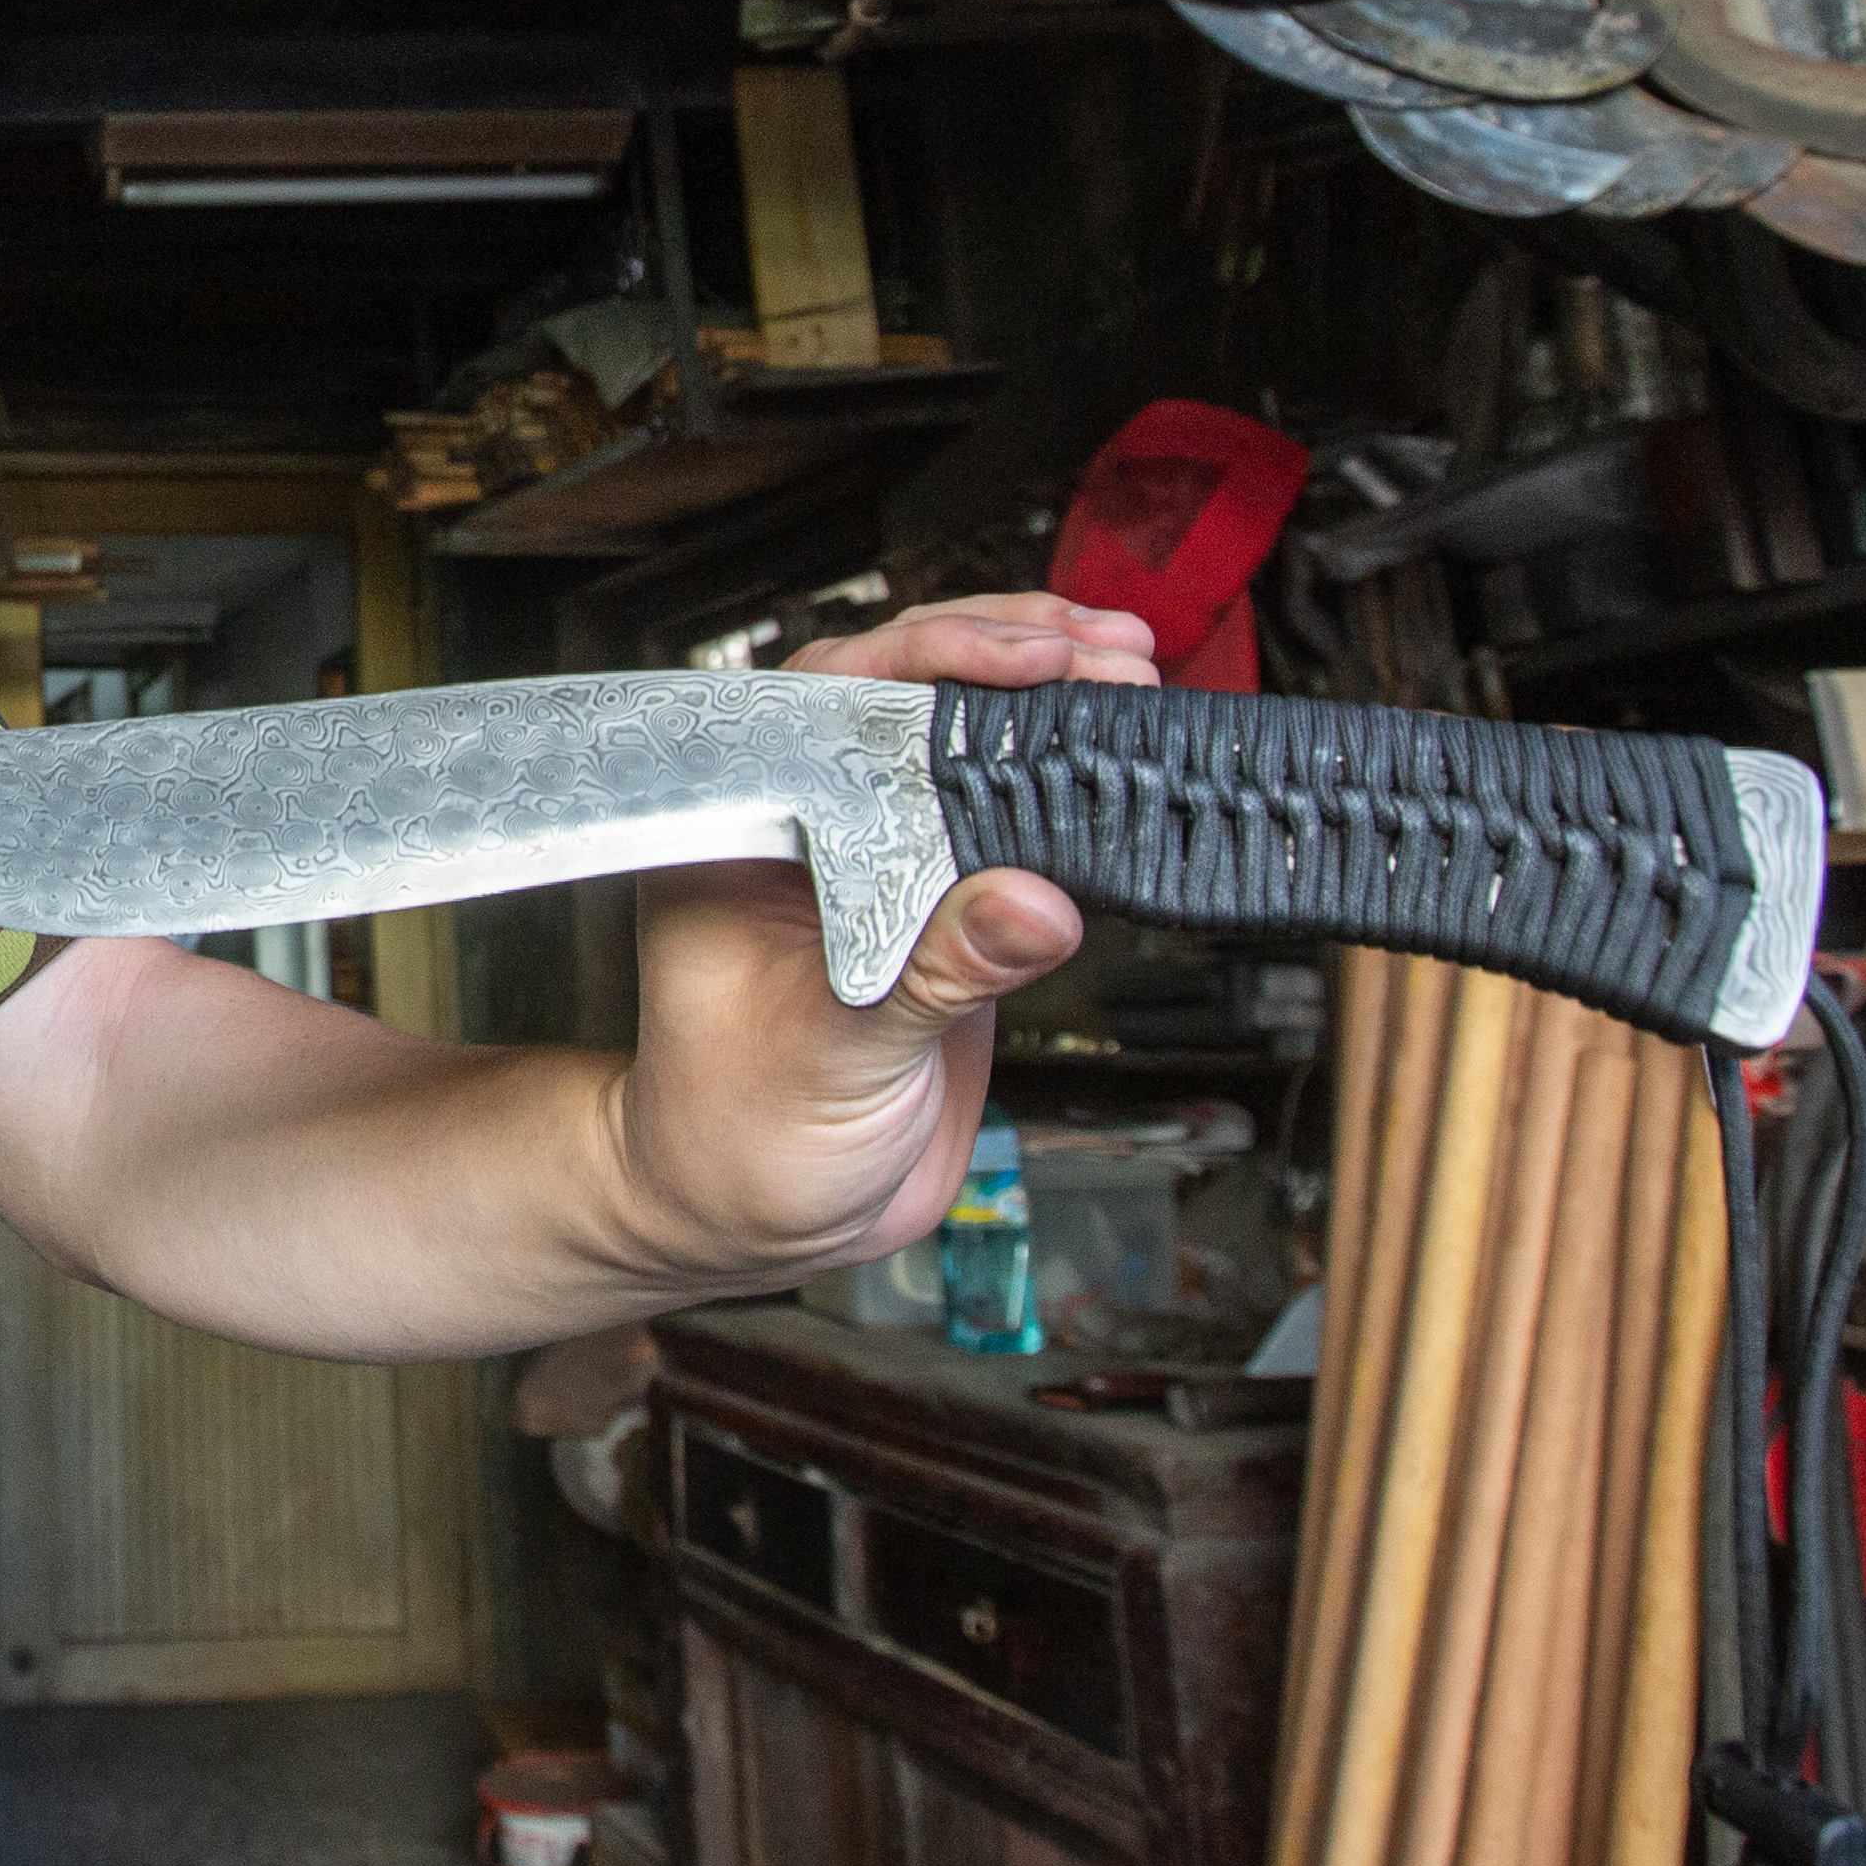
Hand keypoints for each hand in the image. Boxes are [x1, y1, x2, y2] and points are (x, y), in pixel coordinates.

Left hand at [606, 591, 1162, 1285]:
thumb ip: (932, 977)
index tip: (1022, 655)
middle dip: (1005, 653)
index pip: (828, 696)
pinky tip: (1120, 749)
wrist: (765, 1216)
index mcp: (741, 828)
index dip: (928, 658)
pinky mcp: (943, 900)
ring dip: (1045, 698)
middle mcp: (808, 824)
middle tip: (1103, 649)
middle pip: (903, 690)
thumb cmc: (737, 1138)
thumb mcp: (830, 1057)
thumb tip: (1030, 906)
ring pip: (959, 738)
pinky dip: (1065, 779)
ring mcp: (879, 856)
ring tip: (1128, 667)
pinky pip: (1006, 814)